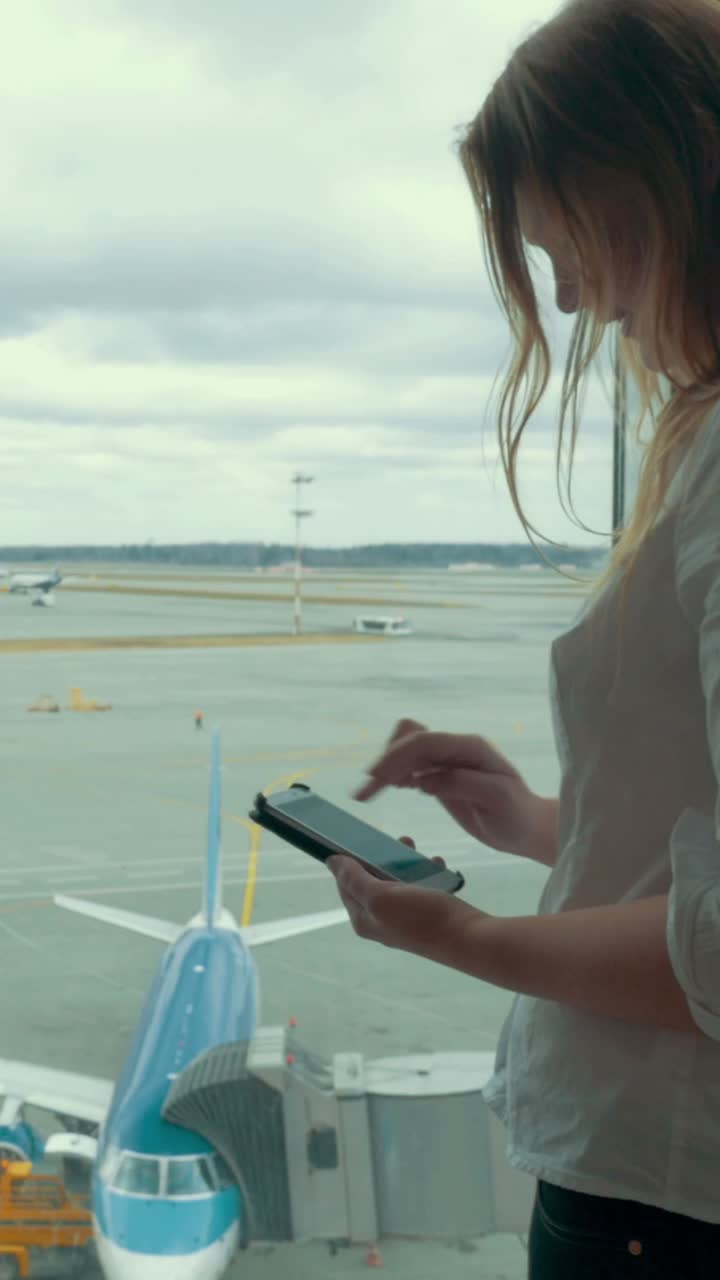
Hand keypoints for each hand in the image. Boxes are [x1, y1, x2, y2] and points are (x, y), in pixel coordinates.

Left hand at [327, 837, 484, 957]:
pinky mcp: (425, 915)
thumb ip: (355, 879)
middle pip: (371, 880)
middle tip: (395, 840)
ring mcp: (404, 919)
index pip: (344, 884)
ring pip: (397, 881)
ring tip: (415, 848)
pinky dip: (425, 872)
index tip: (357, 837)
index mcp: (364, 919)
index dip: (348, 860)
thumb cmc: (423, 918)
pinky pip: (419, 886)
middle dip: (380, 857)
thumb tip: (331, 862)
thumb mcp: (382, 896)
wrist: (470, 939)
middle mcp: (381, 921)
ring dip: (404, 862)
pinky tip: (436, 864)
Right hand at [354, 717, 540, 857]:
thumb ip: (462, 785)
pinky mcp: (440, 775)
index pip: (425, 741)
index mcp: (470, 747)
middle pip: (409, 740)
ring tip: (368, 793)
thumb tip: (424, 780)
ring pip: (405, 749)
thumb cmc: (516, 814)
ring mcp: (447, 760)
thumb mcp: (496, 799)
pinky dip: (395, 775)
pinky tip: (387, 790)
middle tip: (364, 794)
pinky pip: (410, 765)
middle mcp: (456, 748)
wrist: (527, 827)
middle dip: (385, 762)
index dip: (397, 754)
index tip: (374, 777)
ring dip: (386, 768)